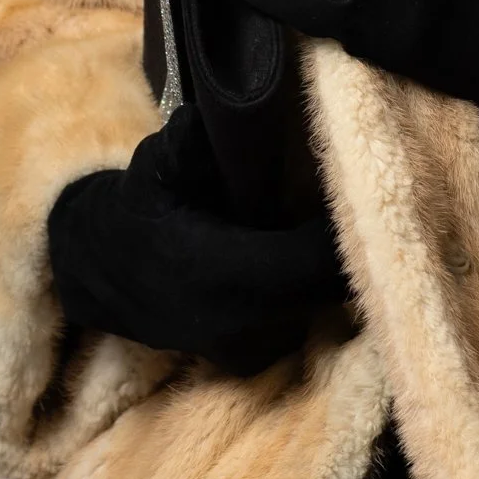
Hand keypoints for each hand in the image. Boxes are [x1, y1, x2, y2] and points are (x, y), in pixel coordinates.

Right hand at [46, 103, 349, 374]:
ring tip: (359, 220)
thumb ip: (182, 148)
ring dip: (342, 269)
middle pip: (333, 290)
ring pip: (324, 308)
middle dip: (361, 247)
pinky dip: (320, 289)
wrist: (98, 275)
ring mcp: (249, 352)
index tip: (377, 189)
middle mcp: (242, 326)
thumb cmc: (136, 213)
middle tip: (380, 199)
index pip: (314, 263)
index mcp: (220, 278)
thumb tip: (199, 118)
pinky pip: (307, 320)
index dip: (352, 228)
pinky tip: (326, 253)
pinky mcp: (253, 360)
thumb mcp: (152, 170)